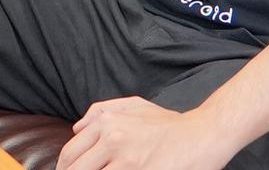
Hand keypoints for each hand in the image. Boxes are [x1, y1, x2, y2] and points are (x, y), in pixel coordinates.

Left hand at [58, 98, 235, 169]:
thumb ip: (100, 112)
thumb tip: (75, 129)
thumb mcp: (134, 106)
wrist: (204, 135)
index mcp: (107, 123)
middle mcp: (113, 139)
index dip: (65, 169)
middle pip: (77, 169)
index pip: (71, 153)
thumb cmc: (169, 124)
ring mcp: (128, 160)